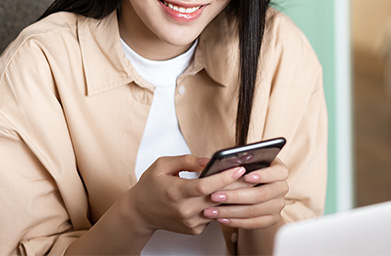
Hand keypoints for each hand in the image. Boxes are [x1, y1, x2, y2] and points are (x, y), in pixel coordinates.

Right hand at [127, 155, 245, 235]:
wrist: (139, 213)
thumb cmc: (149, 187)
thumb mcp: (162, 165)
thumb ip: (186, 160)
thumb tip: (207, 161)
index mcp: (175, 192)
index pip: (205, 186)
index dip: (224, 177)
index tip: (238, 169)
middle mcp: (184, 210)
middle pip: (217, 198)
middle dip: (235, 185)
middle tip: (250, 174)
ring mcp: (190, 222)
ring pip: (218, 209)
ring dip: (230, 197)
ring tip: (242, 183)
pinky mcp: (194, 229)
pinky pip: (213, 217)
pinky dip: (218, 206)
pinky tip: (223, 196)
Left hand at [202, 158, 288, 229]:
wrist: (256, 191)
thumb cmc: (247, 173)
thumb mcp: (244, 163)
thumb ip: (233, 162)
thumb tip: (210, 162)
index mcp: (279, 170)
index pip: (279, 172)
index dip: (263, 175)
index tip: (245, 176)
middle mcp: (282, 188)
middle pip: (262, 194)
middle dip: (235, 196)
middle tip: (215, 195)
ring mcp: (278, 205)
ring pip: (254, 211)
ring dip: (230, 211)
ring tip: (212, 210)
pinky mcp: (272, 219)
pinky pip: (253, 223)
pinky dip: (235, 221)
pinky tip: (221, 218)